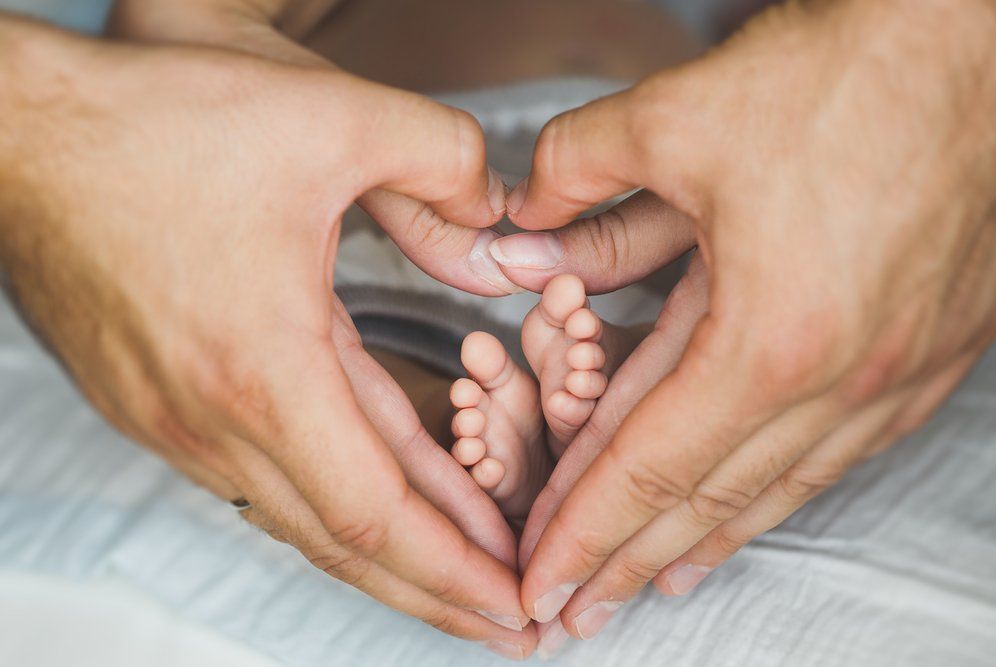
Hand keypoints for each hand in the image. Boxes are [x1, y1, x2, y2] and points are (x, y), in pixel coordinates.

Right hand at [0, 19, 533, 653]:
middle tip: (514, 627)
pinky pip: (270, 477)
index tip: (517, 602)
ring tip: (460, 585)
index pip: (377, 513)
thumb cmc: (149, 126)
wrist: (21, 132)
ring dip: (389, 556)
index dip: (457, 566)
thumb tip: (497, 209)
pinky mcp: (162, 402)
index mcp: (263, 369)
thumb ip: (440, 153)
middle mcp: (213, 420)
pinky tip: (375, 506)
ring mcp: (179, 421)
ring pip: (307, 517)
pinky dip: (336, 503)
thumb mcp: (327, 113)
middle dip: (439, 591)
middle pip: (347, 543)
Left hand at [497, 0, 995, 638]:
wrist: (976, 41)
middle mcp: (841, 379)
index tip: (538, 575)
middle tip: (572, 610)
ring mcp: (893, 375)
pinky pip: (834, 452)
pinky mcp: (925, 354)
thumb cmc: (844, 76)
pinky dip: (776, 492)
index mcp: (770, 336)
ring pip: (775, 488)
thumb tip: (521, 222)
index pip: (647, 464)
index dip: (582, 526)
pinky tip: (751, 510)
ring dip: (702, 543)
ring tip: (647, 586)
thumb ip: (574, 177)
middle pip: (705, 497)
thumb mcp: (674, 118)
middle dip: (626, 559)